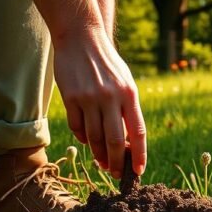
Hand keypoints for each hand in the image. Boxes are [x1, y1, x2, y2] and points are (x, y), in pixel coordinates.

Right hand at [54, 28, 145, 178]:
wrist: (81, 38)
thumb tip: (128, 142)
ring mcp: (89, 98)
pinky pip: (77, 127)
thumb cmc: (107, 64)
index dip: (139, 154)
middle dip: (116, 162)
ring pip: (94, 137)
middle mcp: (111, 97)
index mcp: (130, 94)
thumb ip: (128, 109)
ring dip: (99, 154)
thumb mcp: (125, 83)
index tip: (138, 171)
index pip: (138, 132)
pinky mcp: (71, 98)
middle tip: (116, 173)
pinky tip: (87, 142)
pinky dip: (83, 139)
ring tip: (103, 162)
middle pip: (115, 140)